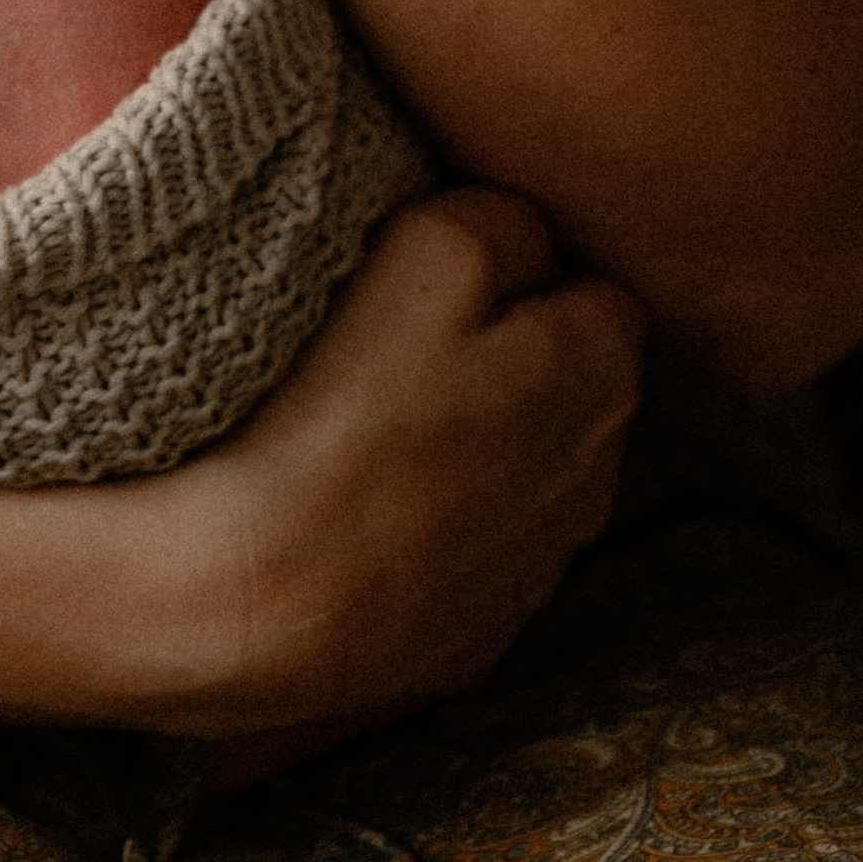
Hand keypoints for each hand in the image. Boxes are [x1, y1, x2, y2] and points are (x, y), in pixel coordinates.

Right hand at [141, 189, 643, 747]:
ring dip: (469, 441)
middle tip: (400, 340)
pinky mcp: (472, 637)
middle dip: (506, 355)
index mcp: (603, 378)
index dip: (522, 271)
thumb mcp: (434, 251)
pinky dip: (429, 524)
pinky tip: (356, 508)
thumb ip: (507, 224)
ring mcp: (534, 572)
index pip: (597, 290)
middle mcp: (595, 482)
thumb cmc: (346, 409)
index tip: (445, 277)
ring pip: (519, 469)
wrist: (260, 604)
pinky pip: (467, 549)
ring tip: (364, 424)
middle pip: (564, 382)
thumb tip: (530, 240)